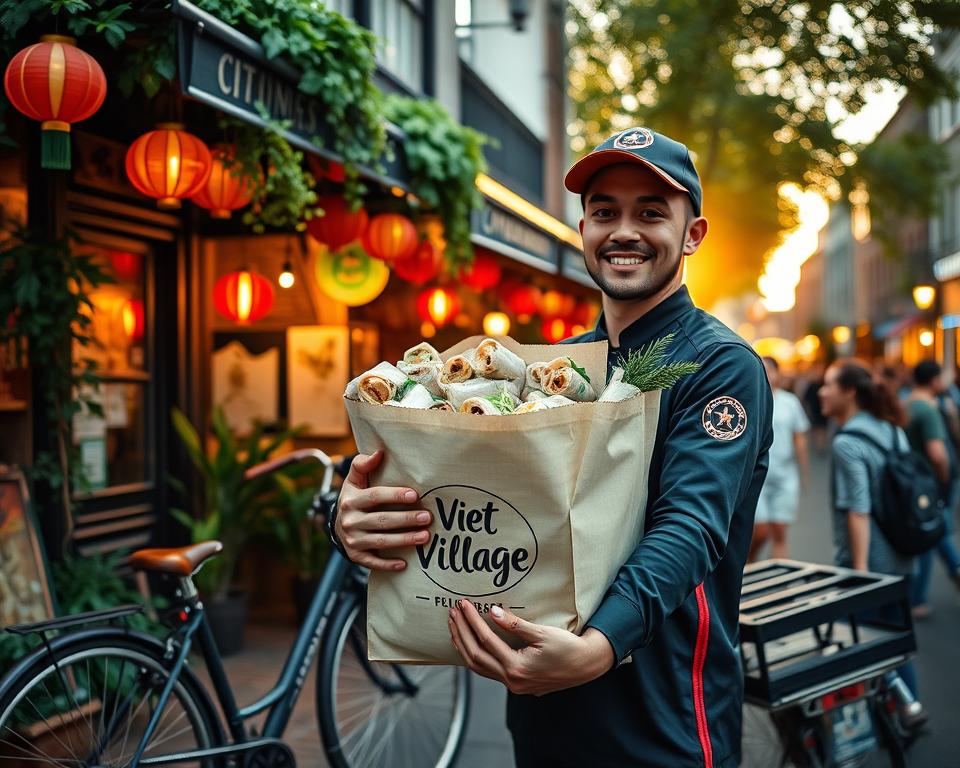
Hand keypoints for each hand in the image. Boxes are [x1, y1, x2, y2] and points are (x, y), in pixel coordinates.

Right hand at [335, 450, 431, 570]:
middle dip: (406, 519)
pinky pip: (373, 562)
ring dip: (404, 540)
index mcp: (351, 500)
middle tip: (427, 517)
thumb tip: (378, 452)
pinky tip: (405, 563)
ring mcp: (353, 540)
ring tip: (424, 536)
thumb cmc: (354, 498)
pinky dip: (388, 564)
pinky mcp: (355, 555)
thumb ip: (363, 464)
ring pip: (381, 542)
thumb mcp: (354, 480)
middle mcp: (350, 521)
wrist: (337, 524)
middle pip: (382, 520)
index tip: (415, 495)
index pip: (375, 497)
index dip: (395, 496)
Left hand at [448, 600, 614, 695]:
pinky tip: (470, 644)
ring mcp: (513, 685)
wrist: (586, 665)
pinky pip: (488, 671)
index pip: (485, 641)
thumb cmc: (568, 648)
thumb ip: (515, 624)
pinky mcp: (517, 683)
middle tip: (452, 613)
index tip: (463, 605)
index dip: (472, 622)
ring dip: (464, 646)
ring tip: (454, 627)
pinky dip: (476, 656)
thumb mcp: (542, 633)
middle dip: (461, 633)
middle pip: (475, 657)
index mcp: (516, 668)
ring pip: (479, 667)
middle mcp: (511, 681)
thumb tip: (492, 612)